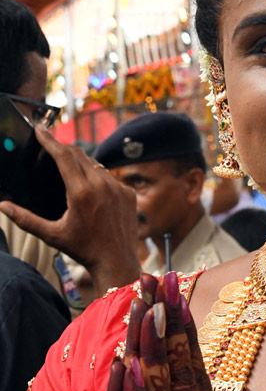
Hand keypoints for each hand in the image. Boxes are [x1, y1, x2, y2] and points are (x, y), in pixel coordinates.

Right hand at [0, 127, 139, 294]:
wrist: (116, 262)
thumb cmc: (83, 249)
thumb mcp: (52, 235)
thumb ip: (25, 219)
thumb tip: (3, 206)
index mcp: (81, 192)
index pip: (63, 155)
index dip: (50, 140)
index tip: (40, 128)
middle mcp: (102, 185)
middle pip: (79, 154)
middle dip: (63, 148)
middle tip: (50, 144)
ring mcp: (118, 188)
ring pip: (96, 164)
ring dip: (81, 162)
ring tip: (69, 165)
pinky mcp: (128, 193)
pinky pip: (110, 177)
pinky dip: (99, 177)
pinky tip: (91, 186)